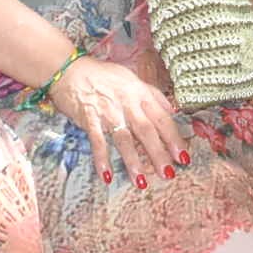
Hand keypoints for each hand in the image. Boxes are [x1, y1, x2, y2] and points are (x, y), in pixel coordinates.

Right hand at [47, 55, 184, 182]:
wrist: (69, 71)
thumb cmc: (103, 76)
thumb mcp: (132, 79)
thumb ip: (153, 95)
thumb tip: (172, 111)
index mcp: (140, 93)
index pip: (162, 117)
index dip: (173, 138)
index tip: (183, 156)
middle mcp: (127, 102)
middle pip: (146, 131)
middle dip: (158, 154)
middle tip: (168, 174)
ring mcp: (107, 111)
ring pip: (124, 139)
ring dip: (133, 161)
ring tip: (141, 182)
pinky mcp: (89, 119)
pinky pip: (97, 142)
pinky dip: (102, 159)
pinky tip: (107, 176)